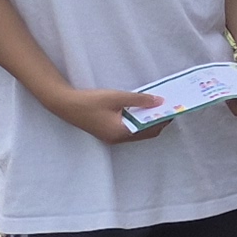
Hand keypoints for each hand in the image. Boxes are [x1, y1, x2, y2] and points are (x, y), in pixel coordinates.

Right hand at [48, 82, 169, 145]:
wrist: (64, 104)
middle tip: (166, 108)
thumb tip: (159, 102)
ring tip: (155, 107)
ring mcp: (111, 137)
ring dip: (147, 121)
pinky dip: (136, 121)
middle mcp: (117, 138)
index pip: (150, 130)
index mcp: (121, 133)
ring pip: (136, 132)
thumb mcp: (117, 97)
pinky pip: (128, 129)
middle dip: (157, 121)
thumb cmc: (90, 101)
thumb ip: (139, 100)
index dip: (163, 120)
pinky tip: (139, 109)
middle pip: (145, 133)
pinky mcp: (106, 132)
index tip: (172, 110)